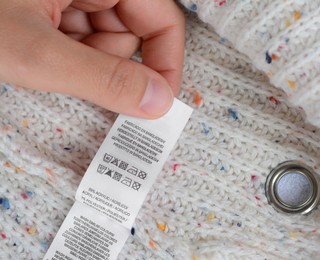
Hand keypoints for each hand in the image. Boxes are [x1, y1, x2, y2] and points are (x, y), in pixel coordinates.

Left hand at [0, 0, 184, 117]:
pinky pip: (82, 39)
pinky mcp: (55, 5)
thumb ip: (102, 80)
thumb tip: (157, 102)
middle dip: (110, 65)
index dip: (167, 63)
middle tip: (74, 78)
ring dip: (82, 62)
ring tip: (42, 58)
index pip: (163, 18)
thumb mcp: (35, 53)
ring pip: (105, 41)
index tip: (158, 102)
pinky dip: (66, 56)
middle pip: (132, 33)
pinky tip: (38, 52)